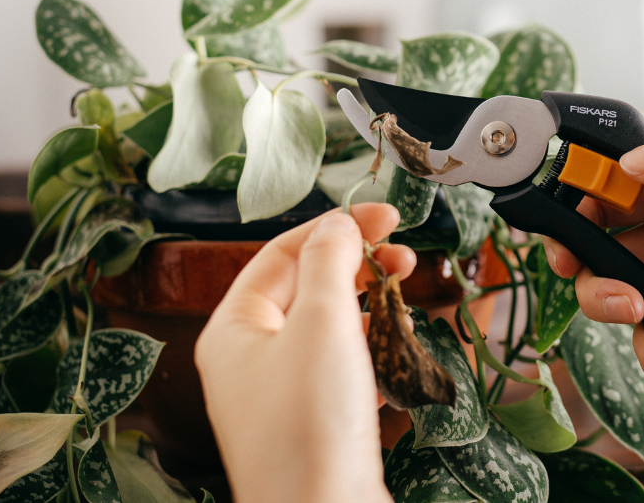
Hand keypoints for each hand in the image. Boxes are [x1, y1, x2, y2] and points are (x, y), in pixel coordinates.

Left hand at [195, 205, 414, 502]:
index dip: (336, 227)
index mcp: (234, 329)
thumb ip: (330, 263)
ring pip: (329, 332)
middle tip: (406, 258)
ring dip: (370, 310)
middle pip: (306, 290)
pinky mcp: (315, 426)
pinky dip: (373, 353)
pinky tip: (400, 353)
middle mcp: (251, 360)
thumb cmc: (311, 424)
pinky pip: (343, 372)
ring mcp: (283, 397)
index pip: (282, 253)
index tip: (389, 217)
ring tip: (408, 306)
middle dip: (358, 268)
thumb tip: (338, 225)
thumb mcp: (321, 324)